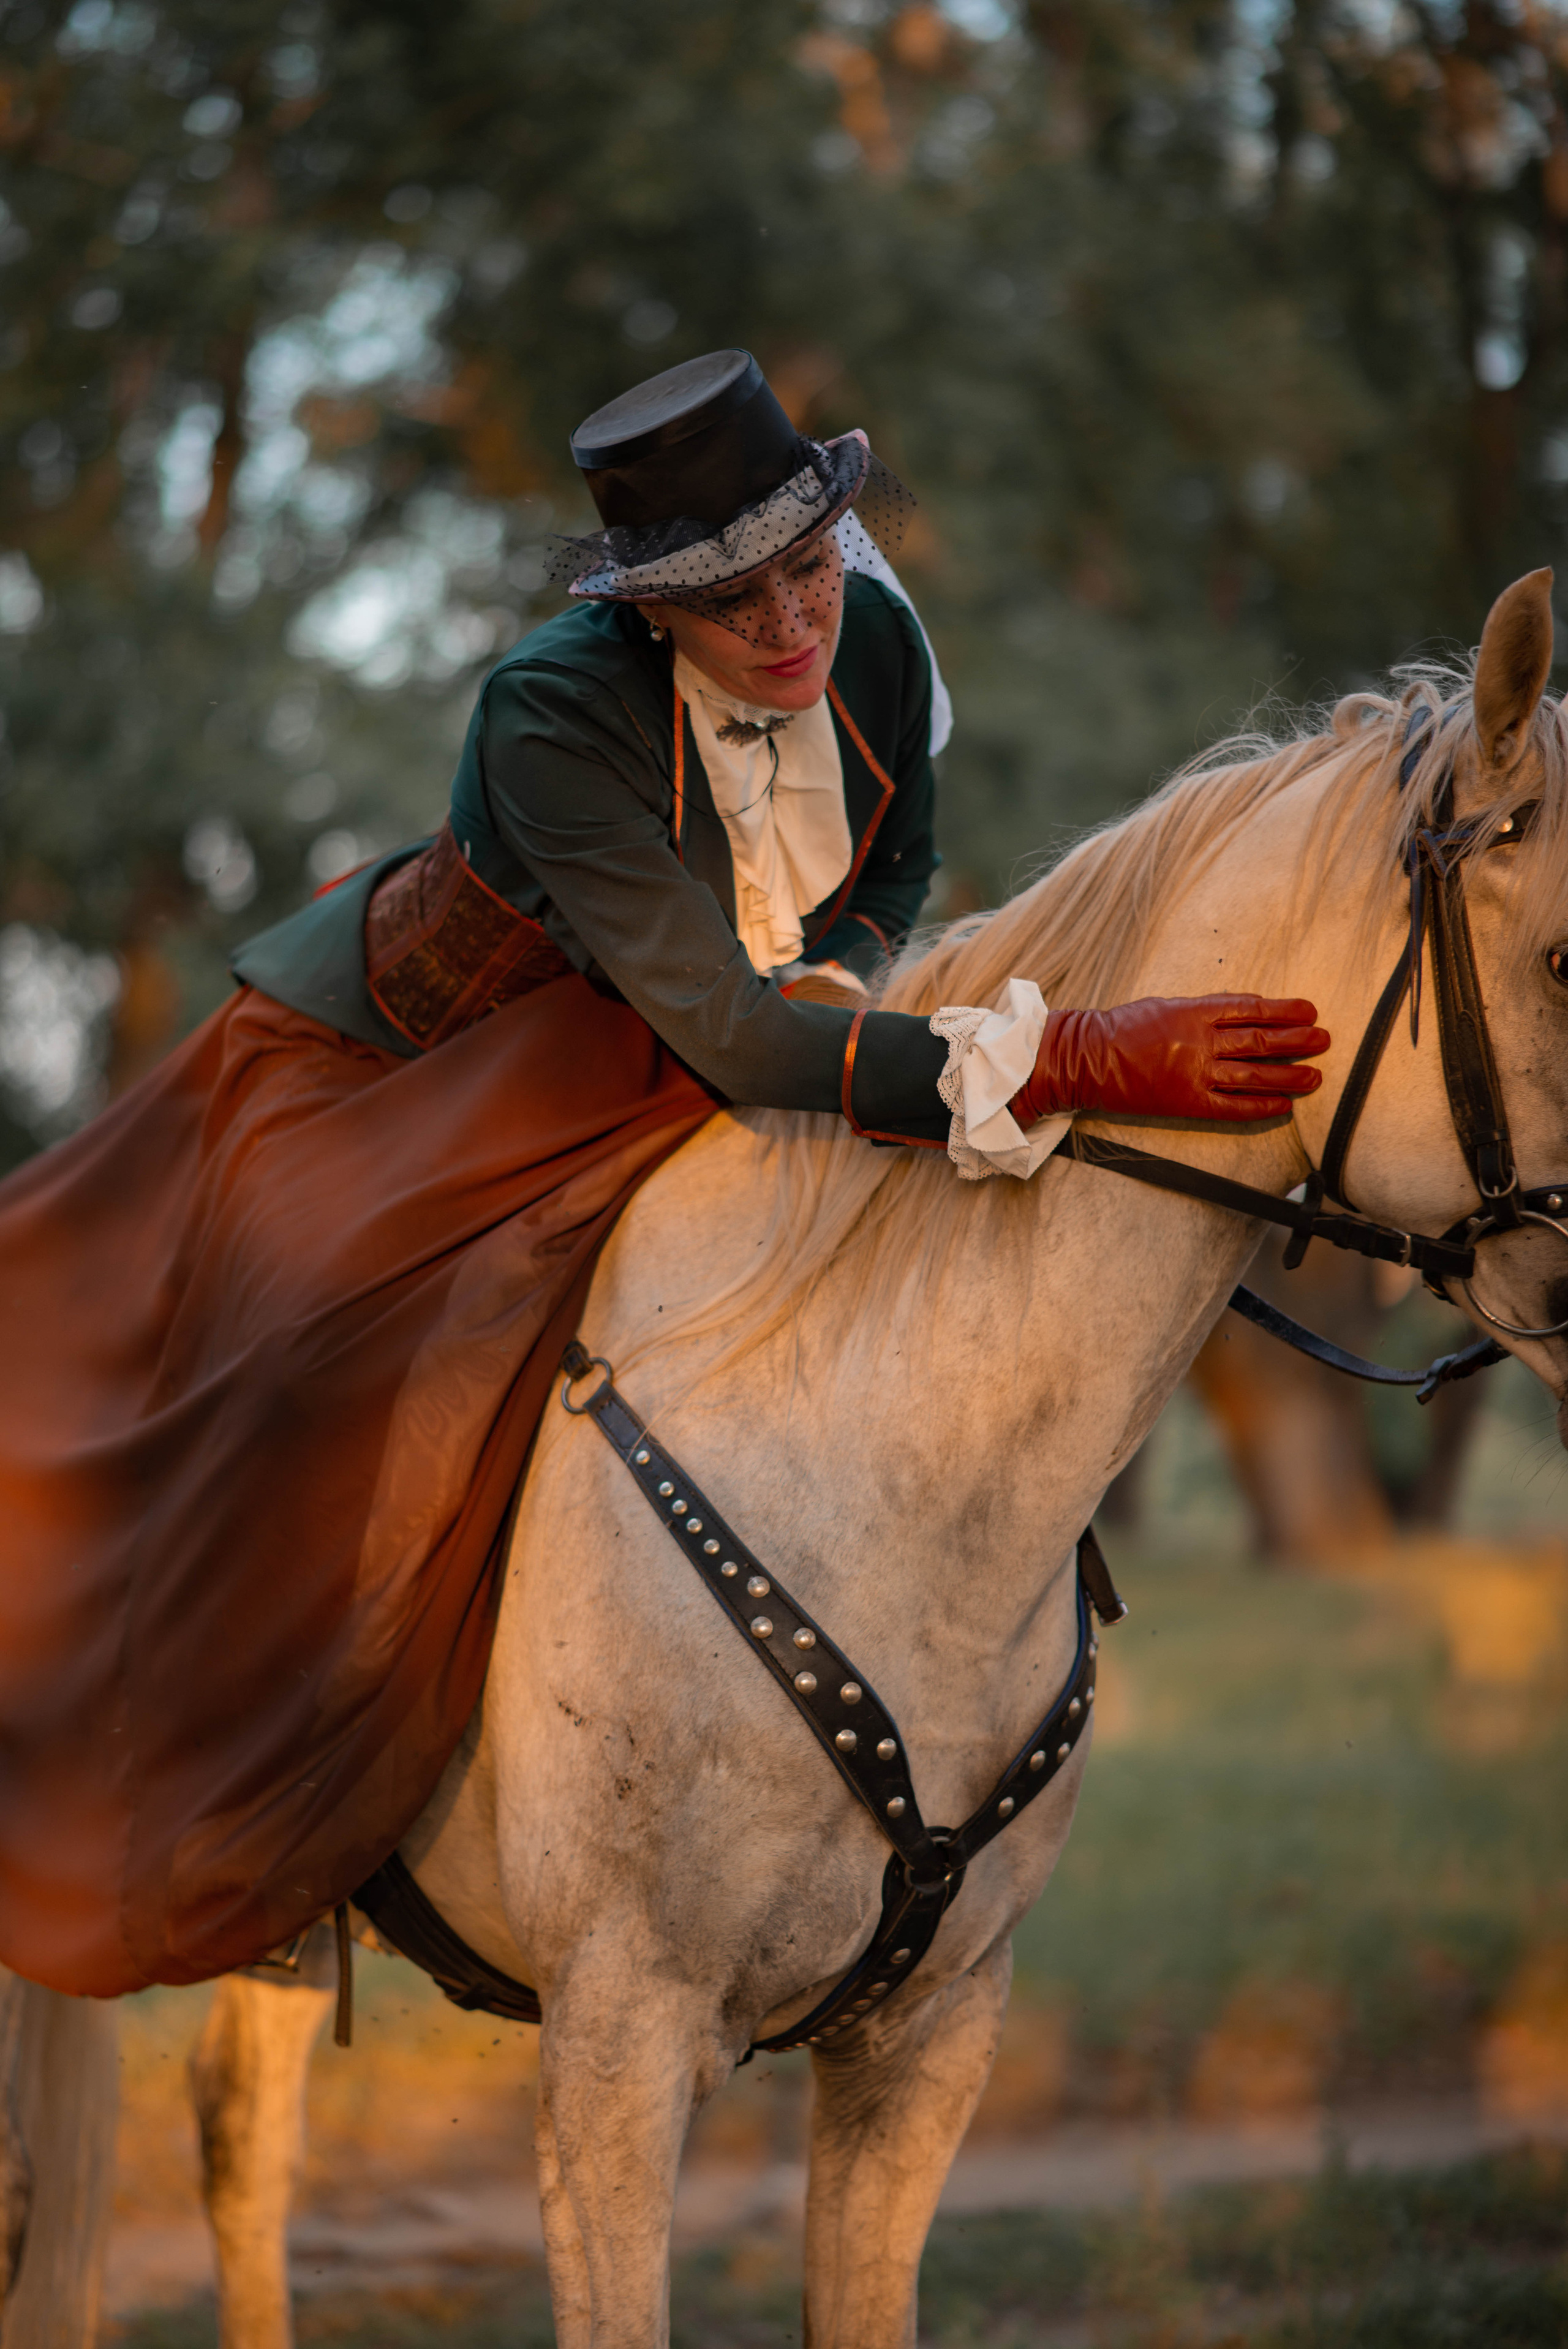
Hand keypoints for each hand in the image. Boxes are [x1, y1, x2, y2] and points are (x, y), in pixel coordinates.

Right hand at [1011, 994, 1330, 1126]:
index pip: (1252, 1009)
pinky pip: (1232, 1107)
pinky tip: (1282, 1106)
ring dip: (1288, 1075)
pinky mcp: (1186, 1102)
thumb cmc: (1123, 1028)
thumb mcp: (1167, 1005)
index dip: (1285, 1010)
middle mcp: (1201, 1041)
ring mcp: (1195, 1073)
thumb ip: (1205, 1010)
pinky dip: (1260, 1106)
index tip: (1309, 1010)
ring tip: (1315, 1076)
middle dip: (1297, 1040)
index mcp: (1195, 1011)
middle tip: (1323, 1040)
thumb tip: (1244, 1013)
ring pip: (1253, 1074)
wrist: (1087, 1059)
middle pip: (1261, 1040)